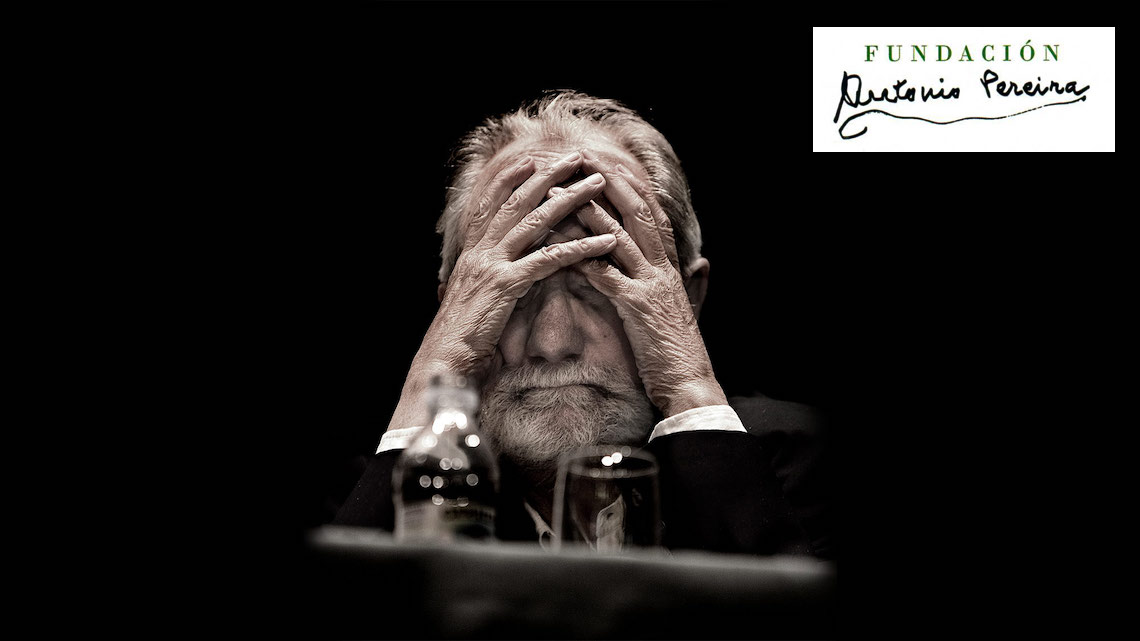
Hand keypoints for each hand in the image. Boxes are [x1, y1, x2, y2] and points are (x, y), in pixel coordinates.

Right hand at [387, 151, 617, 429]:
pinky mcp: (506, 285)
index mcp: (473, 252)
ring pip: (536, 221)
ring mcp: (493, 265)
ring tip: (596, 184)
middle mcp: (481, 251)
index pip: (493, 204)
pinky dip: (580, 248)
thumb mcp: (473, 298)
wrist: (444, 359)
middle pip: (518, 202)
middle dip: (548, 176)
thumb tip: (502, 270)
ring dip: (570, 199)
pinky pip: (549, 260)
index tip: (532, 160)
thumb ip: (487, 278)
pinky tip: (604, 242)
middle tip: (575, 158)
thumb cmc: (461, 336)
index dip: (512, 179)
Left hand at [574, 150, 726, 417]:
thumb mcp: (686, 310)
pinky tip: (561, 249)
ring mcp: (651, 286)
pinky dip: (585, 261)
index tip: (608, 163)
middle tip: (582, 160)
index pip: (652, 215)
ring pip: (618, 238)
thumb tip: (702, 262)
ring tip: (559, 195)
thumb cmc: (680, 351)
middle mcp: (663, 269)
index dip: (632, 186)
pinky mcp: (638, 308)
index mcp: (670, 267)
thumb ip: (692, 284)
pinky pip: (607, 277)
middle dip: (609, 184)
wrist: (689, 384)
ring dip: (587, 214)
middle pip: (637, 213)